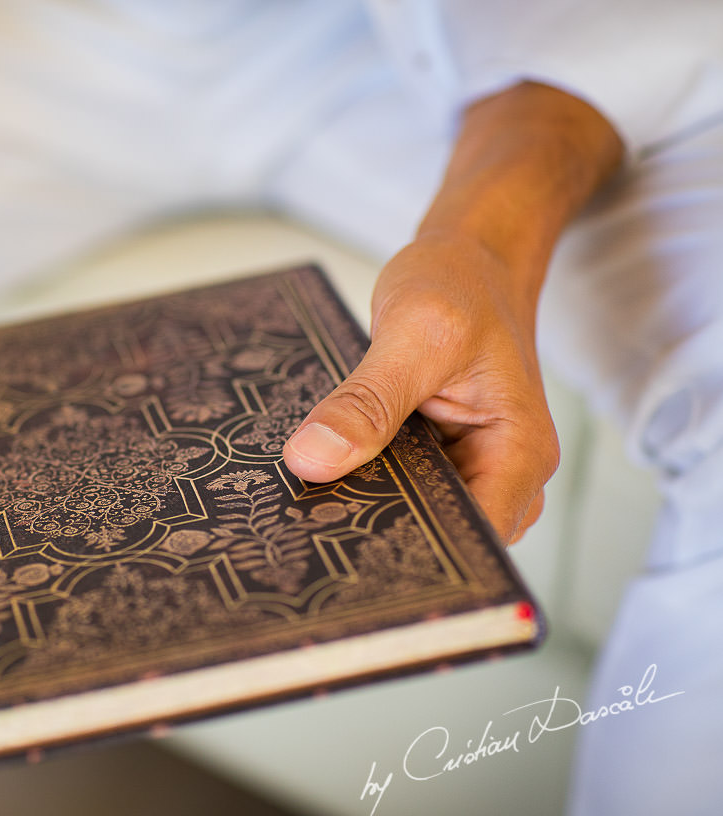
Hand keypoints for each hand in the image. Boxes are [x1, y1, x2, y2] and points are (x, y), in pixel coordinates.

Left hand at [283, 82, 621, 544]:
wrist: (470, 258)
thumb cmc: (461, 285)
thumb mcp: (414, 333)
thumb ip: (367, 401)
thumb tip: (311, 461)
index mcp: (519, 456)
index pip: (470, 541)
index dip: (409, 557)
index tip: (339, 555)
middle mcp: (503, 475)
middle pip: (439, 538)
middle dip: (375, 539)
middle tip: (299, 535)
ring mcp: (471, 470)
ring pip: (413, 516)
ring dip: (363, 510)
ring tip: (297, 512)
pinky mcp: (437, 459)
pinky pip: (397, 486)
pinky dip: (361, 480)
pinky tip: (315, 478)